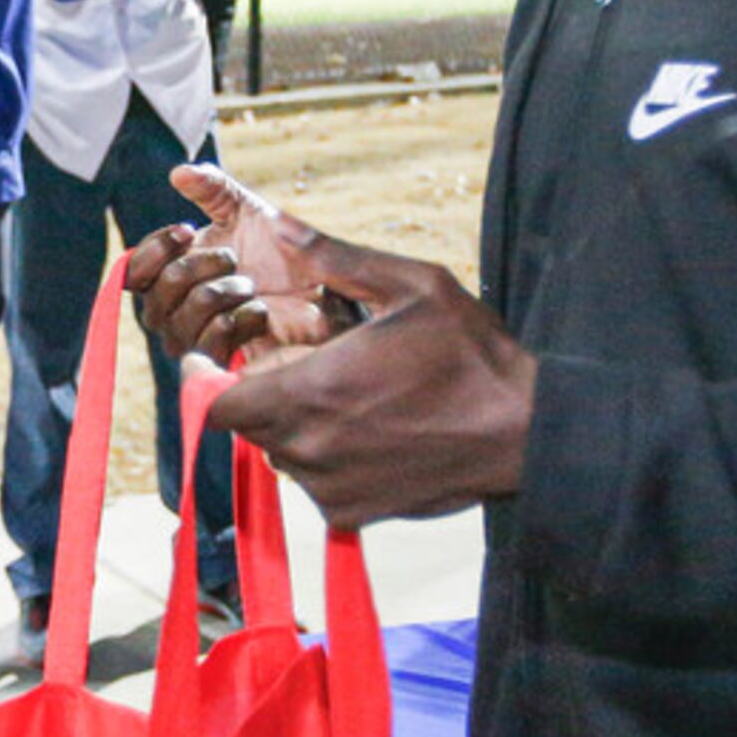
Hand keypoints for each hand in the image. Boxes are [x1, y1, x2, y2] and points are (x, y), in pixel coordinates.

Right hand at [125, 165, 359, 365]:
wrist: (324, 289)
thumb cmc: (282, 251)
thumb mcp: (246, 209)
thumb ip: (213, 188)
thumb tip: (179, 172)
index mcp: (174, 274)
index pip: (133, 274)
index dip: (152, 251)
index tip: (186, 230)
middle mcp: (178, 312)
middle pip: (152, 300)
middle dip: (193, 269)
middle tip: (233, 258)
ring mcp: (199, 340)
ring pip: (178, 324)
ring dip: (219, 295)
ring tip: (252, 286)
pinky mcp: (225, 364)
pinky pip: (208, 345)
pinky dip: (235, 322)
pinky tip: (260, 311)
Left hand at [203, 218, 538, 529]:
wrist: (526, 432)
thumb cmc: (472, 354)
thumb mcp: (411, 286)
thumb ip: (335, 257)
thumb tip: (282, 224)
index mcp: (313, 390)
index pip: (215, 403)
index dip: (210, 380)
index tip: (226, 359)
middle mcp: (311, 447)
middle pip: (246, 426)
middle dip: (260, 394)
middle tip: (307, 366)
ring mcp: (330, 486)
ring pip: (279, 454)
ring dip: (296, 426)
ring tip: (350, 397)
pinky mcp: (353, 512)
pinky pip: (314, 483)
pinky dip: (326, 459)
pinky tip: (372, 431)